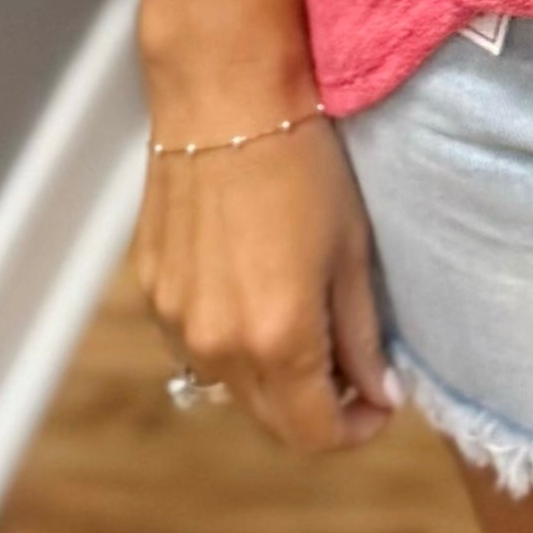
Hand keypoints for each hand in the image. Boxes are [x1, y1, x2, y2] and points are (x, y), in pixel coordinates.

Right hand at [136, 112, 397, 454]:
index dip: (355, 429)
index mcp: (277, 339)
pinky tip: (253, 289)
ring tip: (302, 323)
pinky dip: (230, 339)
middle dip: (315, 409)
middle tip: (349, 369)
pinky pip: (196, 342)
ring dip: (270, 377)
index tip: (378, 402)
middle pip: (270, 421)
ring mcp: (176, 322)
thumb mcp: (352, 251)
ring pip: (229, 387)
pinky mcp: (153, 293)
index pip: (315, 434)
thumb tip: (379, 394)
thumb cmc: (304, 164)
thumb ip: (363, 336)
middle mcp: (218, 345)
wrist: (225, 97)